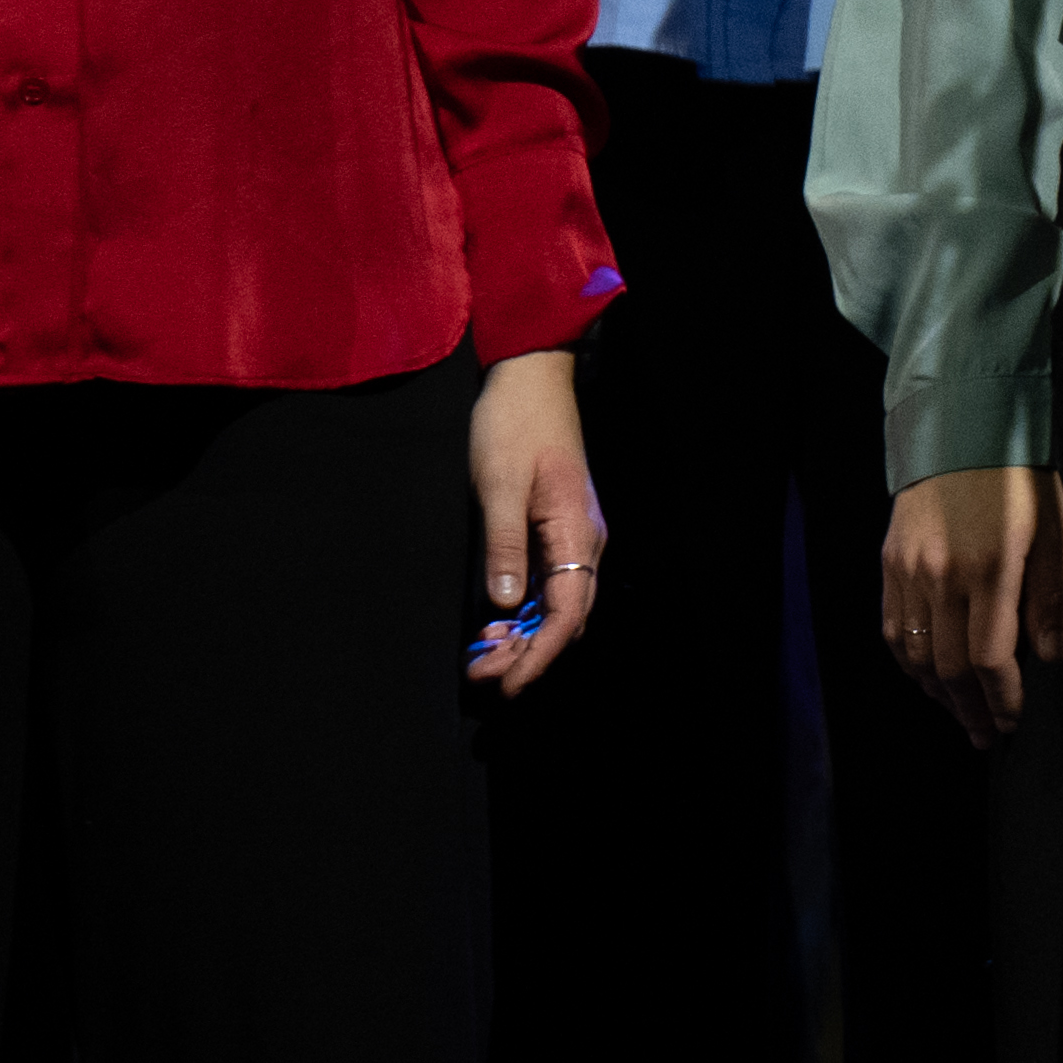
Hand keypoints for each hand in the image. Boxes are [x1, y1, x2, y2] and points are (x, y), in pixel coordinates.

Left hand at [466, 349, 603, 698]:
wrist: (531, 379)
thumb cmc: (516, 425)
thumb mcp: (500, 483)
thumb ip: (504, 544)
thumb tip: (502, 601)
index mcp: (576, 532)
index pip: (568, 611)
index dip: (540, 654)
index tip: (507, 683)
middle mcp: (583, 542)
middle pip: (565, 618)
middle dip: (527, 655)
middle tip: (479, 676)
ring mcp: (571, 539)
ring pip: (556, 607)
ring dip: (522, 639)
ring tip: (479, 657)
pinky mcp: (555, 533)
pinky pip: (546, 588)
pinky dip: (520, 615)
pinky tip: (491, 624)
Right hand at [884, 465, 1062, 746]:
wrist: (962, 428)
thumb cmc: (1020, 480)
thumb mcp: (1055, 533)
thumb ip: (1051, 599)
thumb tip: (1049, 657)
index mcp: (991, 569)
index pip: (990, 658)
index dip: (1004, 698)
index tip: (1016, 721)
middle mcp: (942, 577)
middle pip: (950, 668)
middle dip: (972, 710)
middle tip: (989, 736)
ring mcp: (908, 573)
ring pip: (916, 656)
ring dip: (939, 695)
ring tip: (963, 716)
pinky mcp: (889, 564)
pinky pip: (893, 631)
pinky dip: (911, 664)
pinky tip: (930, 679)